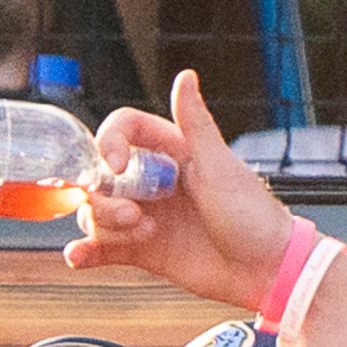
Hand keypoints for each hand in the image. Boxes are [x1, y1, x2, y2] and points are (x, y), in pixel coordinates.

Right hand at [66, 70, 295, 310]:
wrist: (269, 271)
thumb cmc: (253, 215)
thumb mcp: (221, 167)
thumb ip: (196, 123)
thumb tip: (185, 75)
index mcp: (170, 152)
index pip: (121, 131)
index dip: (108, 143)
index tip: (115, 166)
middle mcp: (152, 182)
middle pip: (99, 175)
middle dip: (105, 195)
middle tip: (135, 216)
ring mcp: (145, 217)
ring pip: (96, 211)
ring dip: (105, 223)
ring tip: (142, 235)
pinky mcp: (143, 251)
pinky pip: (102, 248)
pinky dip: (85, 252)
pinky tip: (77, 258)